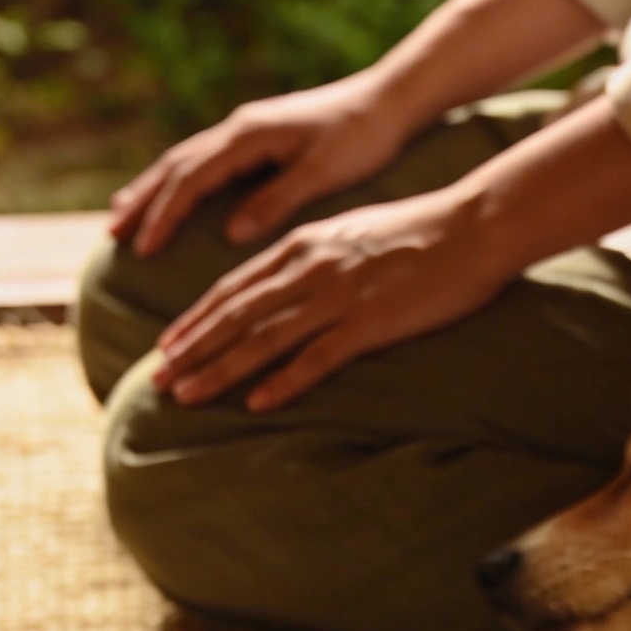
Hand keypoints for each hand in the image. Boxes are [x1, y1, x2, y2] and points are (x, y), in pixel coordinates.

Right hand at [108, 72, 410, 257]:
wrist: (390, 99)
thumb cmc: (363, 137)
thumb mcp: (322, 172)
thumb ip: (276, 200)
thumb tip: (231, 233)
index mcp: (249, 137)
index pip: (192, 180)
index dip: (165, 217)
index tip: (144, 252)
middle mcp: (239, 128)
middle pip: (176, 167)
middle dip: (143, 202)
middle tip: (113, 237)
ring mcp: (247, 129)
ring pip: (185, 160)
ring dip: (153, 189)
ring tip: (123, 216)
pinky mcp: (259, 136)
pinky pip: (205, 160)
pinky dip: (179, 179)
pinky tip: (174, 194)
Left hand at [152, 185, 506, 411]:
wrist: (472, 226)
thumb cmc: (420, 231)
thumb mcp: (351, 231)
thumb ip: (314, 254)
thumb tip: (286, 278)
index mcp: (302, 246)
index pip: (233, 287)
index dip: (196, 319)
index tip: (168, 345)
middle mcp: (309, 269)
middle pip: (237, 315)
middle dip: (192, 349)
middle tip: (157, 379)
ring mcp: (338, 296)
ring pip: (264, 338)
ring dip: (221, 370)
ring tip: (187, 397)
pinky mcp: (369, 322)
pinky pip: (316, 358)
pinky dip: (283, 382)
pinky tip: (257, 404)